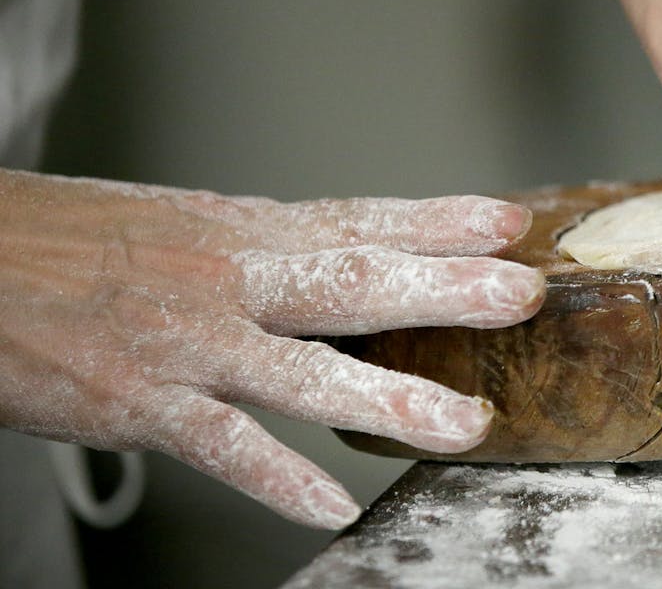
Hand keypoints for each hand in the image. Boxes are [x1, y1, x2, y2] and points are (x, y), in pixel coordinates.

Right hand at [0, 170, 543, 528]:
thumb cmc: (75, 245)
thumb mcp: (186, 227)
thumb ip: (268, 250)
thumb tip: (345, 258)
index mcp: (243, 232)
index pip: (359, 221)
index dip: (438, 222)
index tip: (508, 222)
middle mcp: (228, 278)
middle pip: (352, 280)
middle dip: (443, 288)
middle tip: (519, 294)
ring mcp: (188, 340)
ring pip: (303, 371)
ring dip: (390, 396)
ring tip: (465, 424)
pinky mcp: (139, 399)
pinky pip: (221, 445)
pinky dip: (276, 477)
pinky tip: (329, 508)